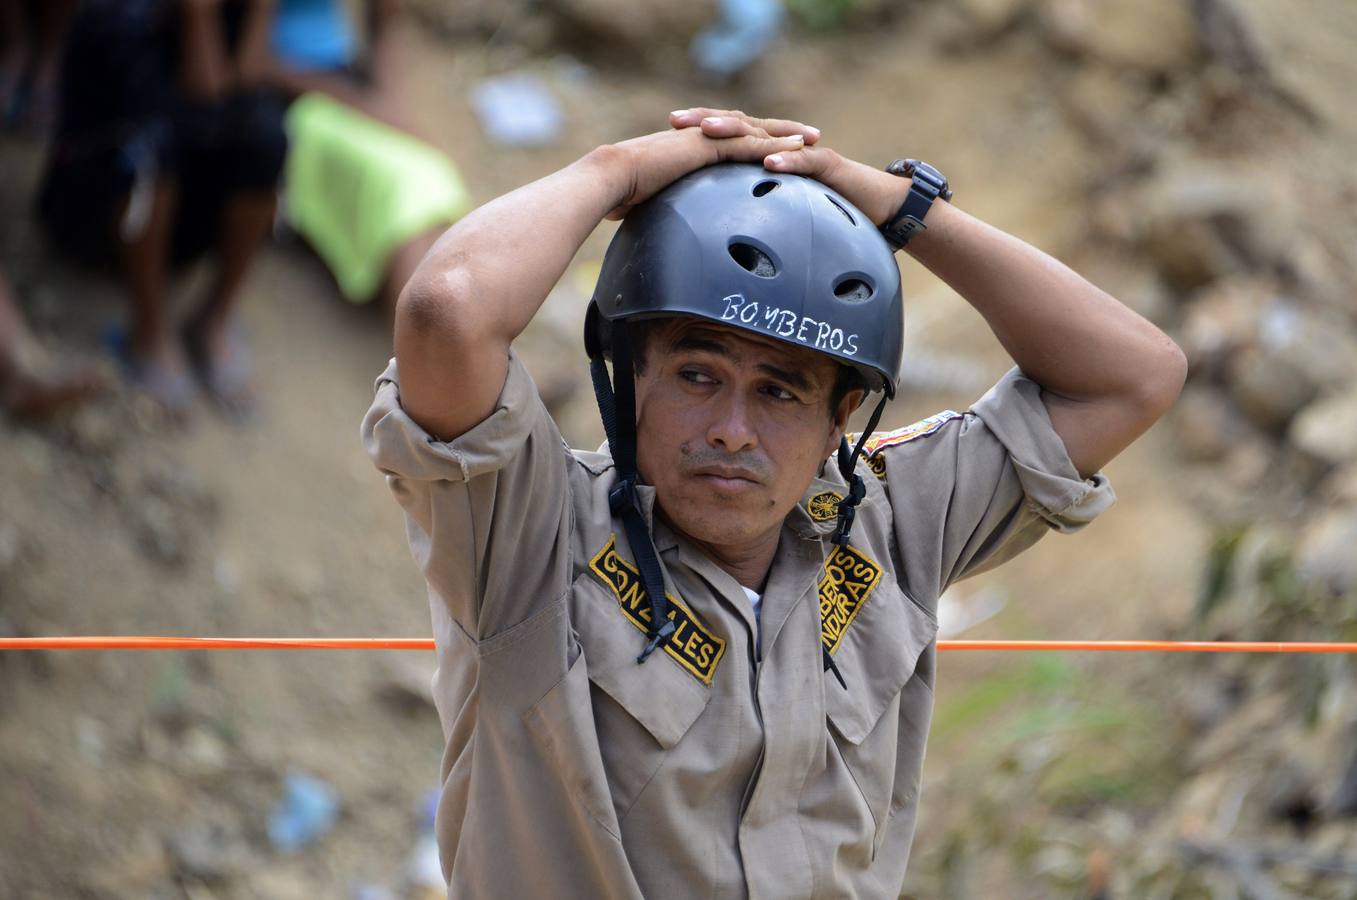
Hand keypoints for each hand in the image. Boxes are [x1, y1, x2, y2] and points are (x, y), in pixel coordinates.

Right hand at [603, 114, 810, 219]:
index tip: (779, 148)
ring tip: (813, 138)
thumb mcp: (652, 202)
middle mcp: (702, 136)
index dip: (756, 142)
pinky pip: (748, 145)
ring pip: (756, 132)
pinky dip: (775, 146)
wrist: (613, 177)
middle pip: (751, 129)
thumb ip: (667, 209)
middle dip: (781, 132)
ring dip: (787, 135)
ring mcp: (706, 138)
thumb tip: (664, 233)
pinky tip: (796, 150)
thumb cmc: (622, 192)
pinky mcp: (708, 145)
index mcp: (692, 147)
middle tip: (810, 135)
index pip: (731, 140)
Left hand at [669, 108, 908, 225]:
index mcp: (768, 154)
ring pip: (766, 137)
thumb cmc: (826, 212)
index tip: (664, 132)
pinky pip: (805, 161)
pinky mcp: (829, 165)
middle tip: (676, 122)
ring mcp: (806, 153)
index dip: (697, 132)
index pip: (728, 136)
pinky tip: (767, 161)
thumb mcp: (779, 213)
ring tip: (708, 133)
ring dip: (736, 133)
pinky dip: (786, 160)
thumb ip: (751, 213)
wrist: (877, 207)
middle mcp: (783, 146)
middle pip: (740, 126)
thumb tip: (716, 234)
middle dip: (706, 121)